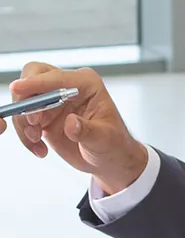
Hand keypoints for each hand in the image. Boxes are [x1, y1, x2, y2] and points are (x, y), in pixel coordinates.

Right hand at [5, 64, 149, 192]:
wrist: (109, 160)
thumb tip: (70, 123)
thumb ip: (87, 131)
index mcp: (85, 83)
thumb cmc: (114, 145)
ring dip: (24, 124)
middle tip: (32, 123)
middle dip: (25, 100)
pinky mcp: (43, 116)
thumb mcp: (105, 140)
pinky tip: (40, 150)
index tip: (17, 88)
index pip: (55, 77)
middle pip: (32, 79)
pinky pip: (24, 121)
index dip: (35, 83)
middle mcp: (66, 87)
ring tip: (38, 143)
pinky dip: (25, 136)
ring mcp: (53, 101)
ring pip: (24, 102)